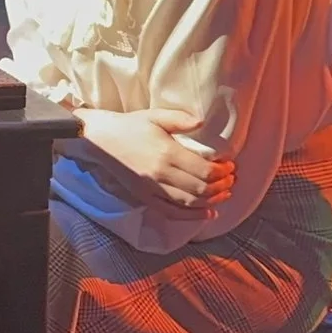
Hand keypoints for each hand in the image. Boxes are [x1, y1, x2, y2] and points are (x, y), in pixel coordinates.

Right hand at [79, 107, 235, 210]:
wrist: (100, 140)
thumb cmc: (130, 126)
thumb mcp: (155, 116)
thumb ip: (180, 119)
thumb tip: (202, 122)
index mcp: (167, 152)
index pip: (204, 170)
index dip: (222, 172)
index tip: (230, 167)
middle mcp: (161, 174)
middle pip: (200, 189)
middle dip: (221, 187)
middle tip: (231, 180)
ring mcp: (152, 189)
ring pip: (189, 203)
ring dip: (211, 202)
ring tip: (224, 195)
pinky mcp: (144, 197)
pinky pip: (171, 212)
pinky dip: (192, 216)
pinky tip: (208, 213)